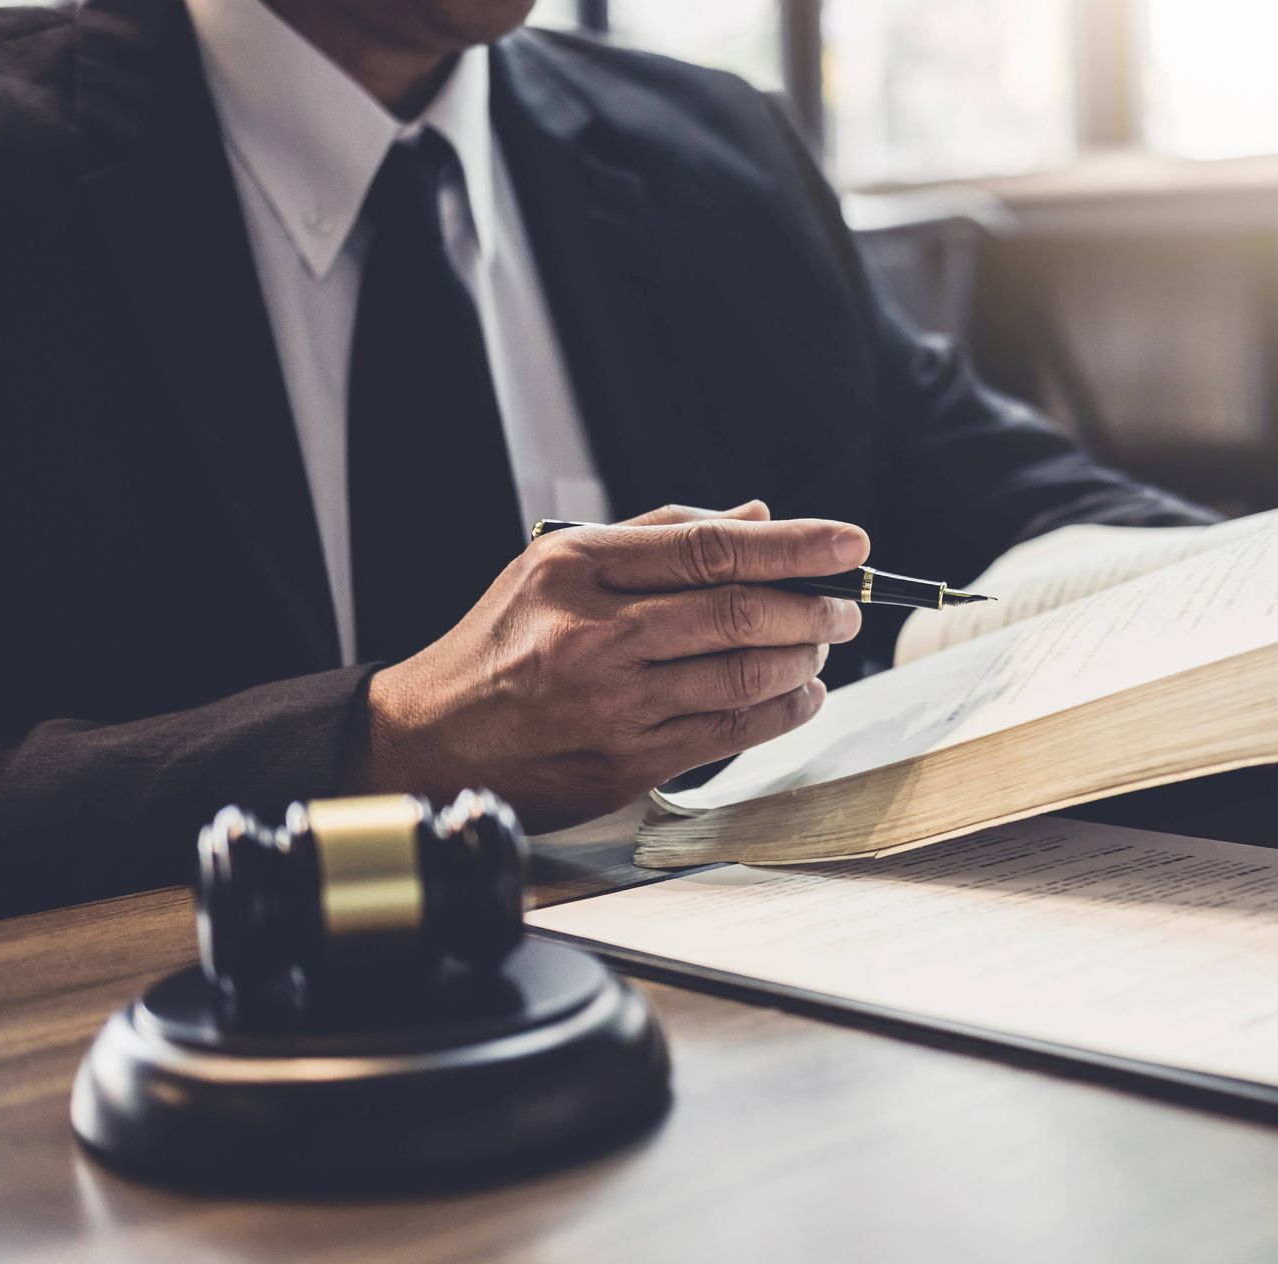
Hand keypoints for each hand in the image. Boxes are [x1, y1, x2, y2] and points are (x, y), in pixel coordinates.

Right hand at [359, 500, 866, 829]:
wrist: (429, 738)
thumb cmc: (502, 645)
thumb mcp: (557, 565)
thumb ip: (659, 536)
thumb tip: (757, 516)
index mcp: (576, 566)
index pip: (710, 547)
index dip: (793, 544)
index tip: (847, 542)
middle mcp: (593, 632)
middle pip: (737, 611)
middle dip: (812, 607)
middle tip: (843, 605)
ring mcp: (611, 702)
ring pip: (743, 675)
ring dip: (803, 660)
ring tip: (820, 648)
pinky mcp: (626, 761)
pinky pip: (731, 733)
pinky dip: (782, 712)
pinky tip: (799, 696)